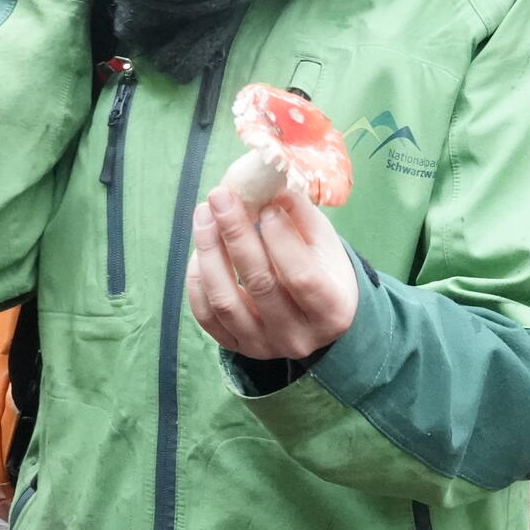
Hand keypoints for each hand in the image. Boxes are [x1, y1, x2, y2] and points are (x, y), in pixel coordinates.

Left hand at [185, 187, 358, 360]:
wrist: (314, 317)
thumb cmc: (322, 270)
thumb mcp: (324, 241)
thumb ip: (299, 213)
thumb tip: (269, 182)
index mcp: (332, 311)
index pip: (302, 277)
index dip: (281, 239)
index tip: (266, 205)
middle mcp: (298, 337)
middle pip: (260, 284)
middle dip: (236, 234)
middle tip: (221, 196)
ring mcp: (264, 346)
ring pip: (225, 301)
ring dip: (209, 252)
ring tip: (204, 214)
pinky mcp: (236, 347)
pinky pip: (206, 315)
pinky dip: (198, 279)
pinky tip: (201, 248)